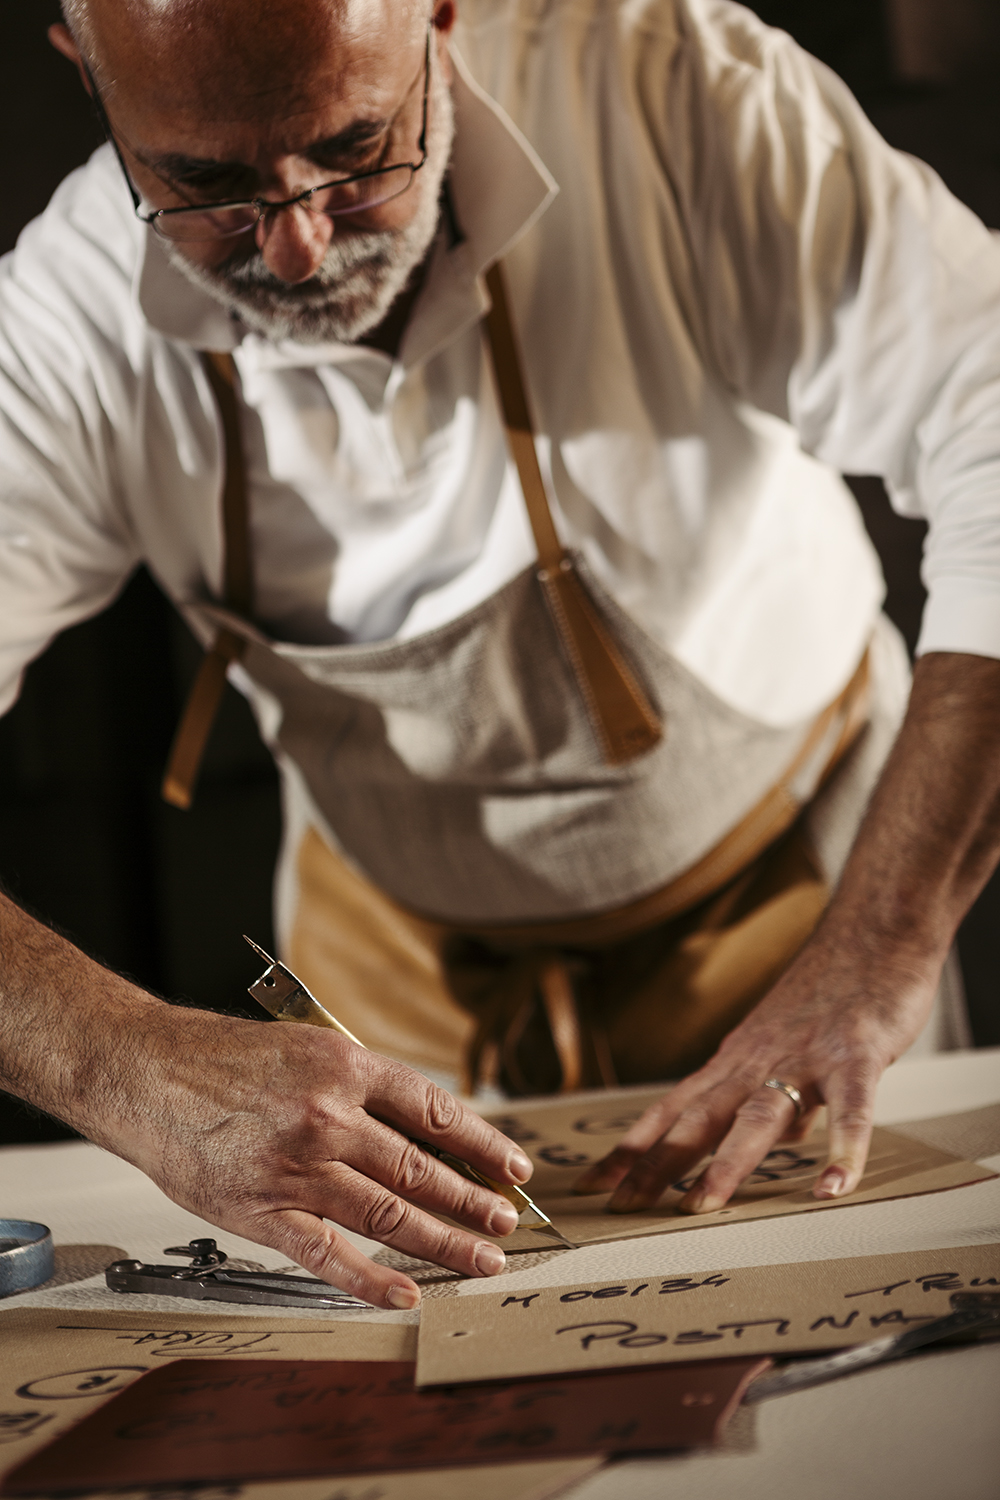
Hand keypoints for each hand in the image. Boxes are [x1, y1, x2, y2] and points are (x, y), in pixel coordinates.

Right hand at [0, 893, 532, 1311]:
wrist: (144, 1071)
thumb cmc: (222, 1057)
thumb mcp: (307, 1045)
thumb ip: (361, 1086)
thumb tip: (425, 1129)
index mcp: (344, 1066)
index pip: (435, 1110)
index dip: (482, 1143)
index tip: (512, 1166)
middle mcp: (327, 1117)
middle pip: (420, 1169)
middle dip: (473, 1200)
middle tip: (507, 1221)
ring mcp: (296, 1168)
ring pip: (388, 1215)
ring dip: (443, 1240)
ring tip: (481, 1256)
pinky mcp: (261, 1211)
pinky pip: (328, 1254)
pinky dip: (372, 1280)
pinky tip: (407, 1294)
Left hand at [572, 926, 937, 1212]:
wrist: (872, 932)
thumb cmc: (830, 994)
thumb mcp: (784, 1048)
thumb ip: (773, 1093)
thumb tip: (776, 1141)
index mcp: (736, 1061)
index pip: (670, 1110)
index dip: (632, 1149)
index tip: (592, 1185)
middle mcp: (758, 1060)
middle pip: (698, 1118)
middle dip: (657, 1164)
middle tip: (621, 1208)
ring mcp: (805, 1056)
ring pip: (759, 1115)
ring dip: (728, 1162)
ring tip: (701, 1206)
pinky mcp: (856, 1052)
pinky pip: (851, 1106)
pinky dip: (842, 1147)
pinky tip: (832, 1187)